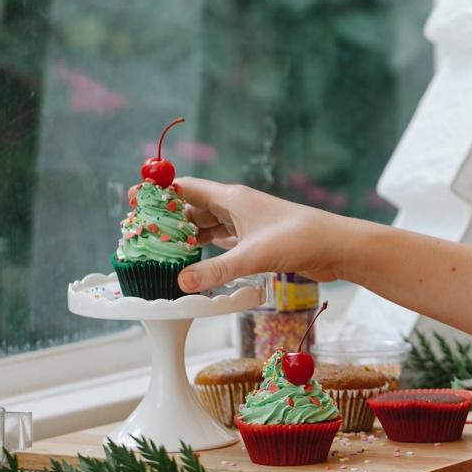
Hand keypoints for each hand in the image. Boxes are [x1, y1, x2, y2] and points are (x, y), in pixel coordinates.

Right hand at [133, 177, 345, 291]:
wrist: (336, 246)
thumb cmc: (299, 239)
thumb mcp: (253, 256)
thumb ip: (217, 270)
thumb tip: (181, 283)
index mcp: (233, 198)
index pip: (187, 188)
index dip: (161, 192)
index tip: (135, 199)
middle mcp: (237, 206)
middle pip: (193, 208)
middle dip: (169, 219)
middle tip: (143, 233)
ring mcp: (247, 224)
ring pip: (207, 226)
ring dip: (186, 236)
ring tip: (162, 250)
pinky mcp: (257, 241)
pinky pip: (223, 241)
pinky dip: (207, 249)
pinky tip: (194, 260)